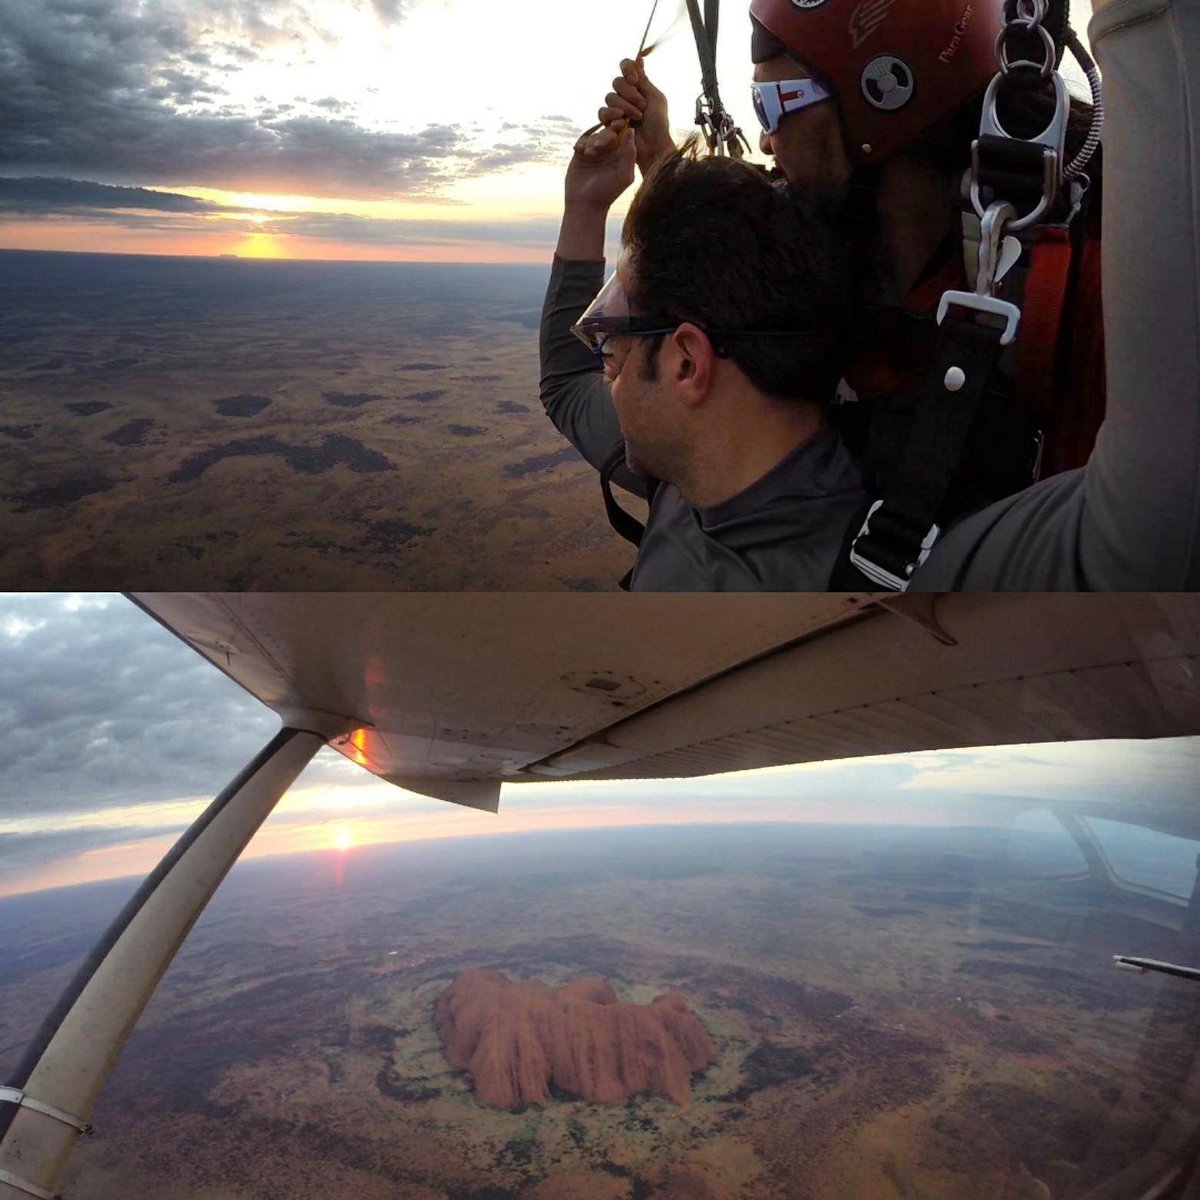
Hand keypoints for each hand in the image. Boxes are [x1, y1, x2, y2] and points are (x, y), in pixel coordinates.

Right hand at [564, 120, 636, 211]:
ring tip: (590, 155)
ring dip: (592, 142)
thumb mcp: (624, 174)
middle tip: (599, 147)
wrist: (585, 204)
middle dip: (605, 135)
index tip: (617, 124)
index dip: (621, 123)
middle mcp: (610, 151)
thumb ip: (630, 153)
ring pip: (594, 134)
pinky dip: (582, 144)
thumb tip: (631, 129)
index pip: (625, 131)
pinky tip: (582, 153)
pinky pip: (582, 140)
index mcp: (623, 154)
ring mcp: (595, 151)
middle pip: (609, 130)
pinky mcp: (582, 153)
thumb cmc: (608, 192)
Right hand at [597, 58, 672, 175]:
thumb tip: (639, 60)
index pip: (626, 66)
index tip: (635, 79)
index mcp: (638, 86)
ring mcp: (617, 108)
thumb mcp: (655, 98)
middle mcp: (626, 95)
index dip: (627, 69)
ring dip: (625, 107)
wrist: (653, 146)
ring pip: (610, 97)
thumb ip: (644, 81)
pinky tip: (623, 124)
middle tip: (642, 106)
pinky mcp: (609, 122)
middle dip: (629, 93)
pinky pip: (603, 112)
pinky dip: (613, 116)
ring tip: (636, 118)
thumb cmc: (658, 124)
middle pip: (617, 82)